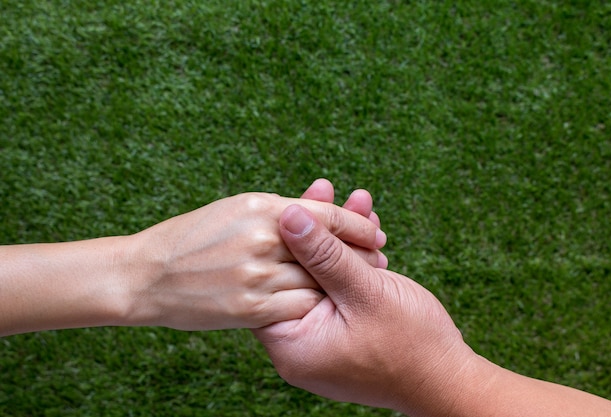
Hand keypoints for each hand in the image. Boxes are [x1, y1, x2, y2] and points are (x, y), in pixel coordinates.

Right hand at [122, 186, 386, 330]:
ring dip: (342, 283)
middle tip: (381, 261)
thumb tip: (316, 213)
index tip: (376, 232)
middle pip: (328, 249)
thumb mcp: (236, 210)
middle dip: (359, 256)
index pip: (326, 215)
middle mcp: (263, 239)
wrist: (148, 276)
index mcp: (262, 207)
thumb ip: (278, 212)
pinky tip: (327, 306)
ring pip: (318, 281)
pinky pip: (298, 308)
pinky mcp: (250, 309)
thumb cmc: (193, 237)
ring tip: (360, 285)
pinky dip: (316, 306)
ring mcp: (257, 275)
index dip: (357, 224)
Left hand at [252, 205, 475, 415]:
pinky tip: (367, 224)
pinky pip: (341, 285)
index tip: (295, 199)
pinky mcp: (342, 327)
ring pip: (323, 275)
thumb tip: (286, 215)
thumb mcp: (364, 292)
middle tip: (324, 188)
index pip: (269, 281)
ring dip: (342, 239)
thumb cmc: (411, 344)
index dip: (282, 237)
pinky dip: (354, 259)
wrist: (449, 380)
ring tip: (357, 199)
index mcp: (292, 343)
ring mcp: (321, 335)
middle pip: (296, 273)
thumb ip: (324, 254)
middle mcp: (299, 342)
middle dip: (319, 230)